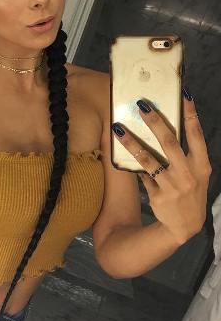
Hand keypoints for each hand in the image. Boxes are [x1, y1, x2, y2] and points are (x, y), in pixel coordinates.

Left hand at [112, 89, 211, 245]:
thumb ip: (187, 153)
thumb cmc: (190, 191)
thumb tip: (168, 125)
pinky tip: (119, 153)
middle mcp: (188, 174)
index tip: (183, 95)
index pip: (196, 135)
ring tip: (118, 128)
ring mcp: (173, 186)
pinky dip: (132, 164)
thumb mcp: (197, 173)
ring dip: (132, 142)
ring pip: (148, 159)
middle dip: (155, 121)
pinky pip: (142, 175)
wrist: (185, 225)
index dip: (190, 114)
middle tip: (142, 105)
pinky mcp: (158, 196)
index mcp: (201, 165)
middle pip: (169, 142)